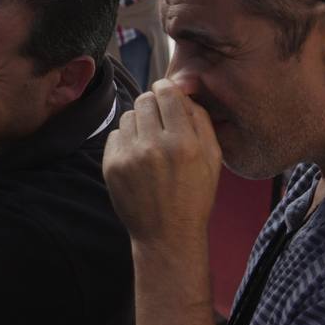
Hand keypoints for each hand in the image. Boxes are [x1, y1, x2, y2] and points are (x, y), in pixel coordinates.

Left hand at [102, 79, 221, 245]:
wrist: (166, 234)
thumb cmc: (194, 196)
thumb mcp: (213, 158)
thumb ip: (200, 119)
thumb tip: (182, 90)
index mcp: (184, 143)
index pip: (167, 93)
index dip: (166, 89)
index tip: (166, 93)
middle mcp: (154, 147)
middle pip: (144, 100)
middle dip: (153, 104)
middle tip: (159, 120)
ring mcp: (129, 156)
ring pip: (128, 115)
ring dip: (139, 122)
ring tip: (150, 142)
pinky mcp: (111, 165)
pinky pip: (115, 134)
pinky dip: (126, 140)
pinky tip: (138, 157)